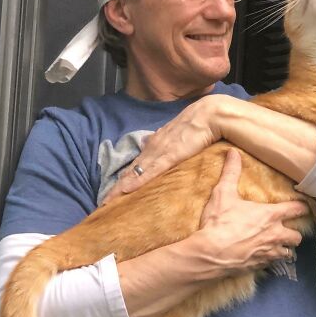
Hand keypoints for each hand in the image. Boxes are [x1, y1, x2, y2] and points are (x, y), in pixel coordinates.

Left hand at [102, 95, 231, 203]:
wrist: (210, 115)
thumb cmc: (201, 125)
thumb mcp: (183, 137)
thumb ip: (175, 145)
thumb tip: (172, 154)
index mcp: (157, 143)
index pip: (138, 164)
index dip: (126, 177)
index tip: (117, 191)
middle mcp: (153, 147)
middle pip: (131, 170)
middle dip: (117, 186)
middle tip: (104, 201)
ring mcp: (159, 152)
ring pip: (135, 172)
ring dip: (120, 187)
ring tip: (108, 200)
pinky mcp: (169, 156)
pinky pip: (149, 172)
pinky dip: (136, 181)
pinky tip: (125, 190)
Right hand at [198, 149, 310, 274]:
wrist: (210, 253)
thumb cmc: (219, 223)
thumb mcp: (223, 193)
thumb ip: (231, 173)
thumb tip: (233, 153)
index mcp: (270, 215)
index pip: (296, 209)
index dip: (302, 208)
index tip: (304, 207)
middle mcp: (274, 235)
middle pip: (296, 236)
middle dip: (294, 234)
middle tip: (288, 231)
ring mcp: (268, 252)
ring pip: (288, 253)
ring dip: (285, 249)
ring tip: (279, 247)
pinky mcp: (259, 266)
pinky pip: (272, 265)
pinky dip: (270, 261)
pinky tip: (263, 258)